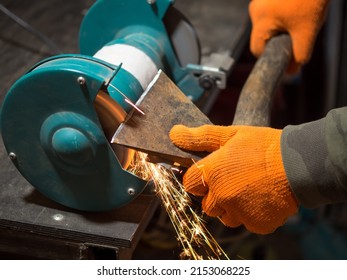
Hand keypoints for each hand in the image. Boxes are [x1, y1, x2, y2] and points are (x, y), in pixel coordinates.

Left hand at [170, 124, 297, 233]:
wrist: (298, 163)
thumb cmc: (263, 146)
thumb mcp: (230, 134)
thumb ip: (200, 137)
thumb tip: (174, 133)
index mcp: (211, 173)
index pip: (189, 184)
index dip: (198, 179)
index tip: (210, 174)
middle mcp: (221, 196)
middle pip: (207, 204)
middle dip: (215, 194)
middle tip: (233, 180)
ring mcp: (239, 212)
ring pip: (225, 216)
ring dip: (231, 207)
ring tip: (247, 189)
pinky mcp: (256, 224)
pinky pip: (246, 222)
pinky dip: (251, 214)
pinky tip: (260, 198)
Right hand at [249, 0, 328, 72]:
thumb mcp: (307, 32)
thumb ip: (299, 55)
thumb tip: (291, 72)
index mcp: (260, 20)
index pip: (257, 51)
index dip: (271, 56)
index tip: (284, 55)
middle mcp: (255, 10)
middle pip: (263, 37)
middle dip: (278, 40)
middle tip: (296, 35)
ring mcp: (259, 2)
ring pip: (268, 25)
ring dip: (282, 28)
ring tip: (299, 19)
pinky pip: (271, 14)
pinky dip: (283, 17)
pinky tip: (296, 11)